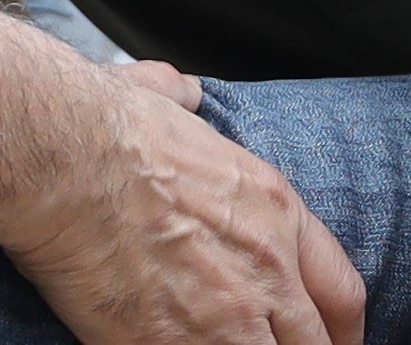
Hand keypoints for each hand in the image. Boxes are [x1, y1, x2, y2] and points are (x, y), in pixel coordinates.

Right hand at [3, 67, 370, 344]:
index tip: (334, 340)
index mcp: (276, 211)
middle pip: (316, 344)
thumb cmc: (112, 131)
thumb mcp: (171, 103)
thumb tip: (177, 91)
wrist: (68, 163)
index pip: (341, 291)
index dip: (342, 330)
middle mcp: (267, 270)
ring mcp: (226, 319)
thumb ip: (184, 102)